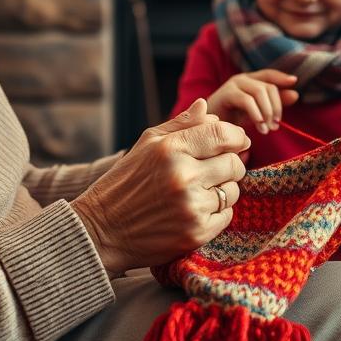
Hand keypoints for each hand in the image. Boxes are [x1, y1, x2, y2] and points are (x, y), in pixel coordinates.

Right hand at [71, 98, 249, 272]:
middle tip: (215, 169)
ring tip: (200, 190)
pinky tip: (196, 209)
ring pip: (233, 191)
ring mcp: (191, 206)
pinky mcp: (196, 233)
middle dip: (230, 164)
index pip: (223, 135)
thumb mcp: (147, 144)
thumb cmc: (125, 181)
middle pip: (234, 163)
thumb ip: (180, 125)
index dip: (238, 136)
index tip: (238, 141)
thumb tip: (207, 107)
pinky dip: (217, 212)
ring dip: (223, 189)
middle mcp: (183, 176)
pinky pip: (227, 216)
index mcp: (171, 149)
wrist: (102, 230)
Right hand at [206, 69, 299, 134]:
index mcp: (250, 81)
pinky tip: (259, 126)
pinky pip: (247, 100)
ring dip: (267, 112)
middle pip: (268, 86)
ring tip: (267, 129)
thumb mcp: (256, 112)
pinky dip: (256, 113)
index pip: (269, 75)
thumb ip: (274, 104)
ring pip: (259, 92)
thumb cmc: (231, 120)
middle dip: (276, 107)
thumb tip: (295, 94)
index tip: (294, 82)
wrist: (205, 127)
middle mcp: (242, 79)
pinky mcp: (226, 94)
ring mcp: (233, 85)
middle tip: (276, 126)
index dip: (282, 77)